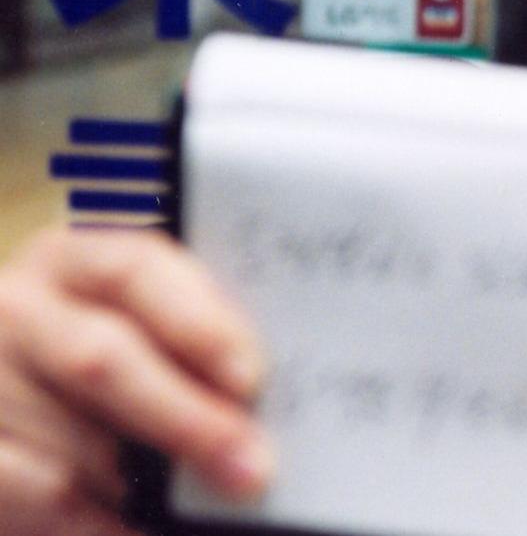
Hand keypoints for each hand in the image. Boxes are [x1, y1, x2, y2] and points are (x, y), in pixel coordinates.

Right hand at [0, 228, 270, 534]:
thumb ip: (188, 346)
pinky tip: (137, 527)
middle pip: (101, 359)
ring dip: (141, 482)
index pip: (135, 270)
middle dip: (186, 420)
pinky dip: (99, 522)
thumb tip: (259, 401)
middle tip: (251, 470)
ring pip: (72, 442)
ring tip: (202, 501)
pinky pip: (42, 492)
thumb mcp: (141, 334)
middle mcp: (16, 308)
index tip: (250, 379)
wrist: (21, 407)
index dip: (198, 322)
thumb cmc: (106, 372)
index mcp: (72, 260)